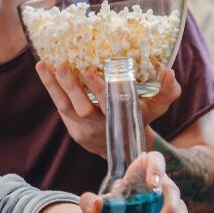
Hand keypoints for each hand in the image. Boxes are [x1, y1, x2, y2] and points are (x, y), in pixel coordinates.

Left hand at [35, 62, 180, 156]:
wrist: (122, 147)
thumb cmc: (138, 120)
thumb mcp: (156, 109)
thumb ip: (167, 93)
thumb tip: (170, 73)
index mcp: (120, 120)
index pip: (108, 105)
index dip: (99, 90)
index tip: (90, 72)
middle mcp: (99, 127)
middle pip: (82, 108)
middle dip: (72, 87)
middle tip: (63, 64)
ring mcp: (83, 130)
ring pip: (65, 108)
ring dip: (53, 86)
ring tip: (43, 65)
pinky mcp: (72, 128)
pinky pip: (60, 108)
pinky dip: (52, 89)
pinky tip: (45, 71)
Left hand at [79, 152, 188, 212]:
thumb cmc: (107, 209)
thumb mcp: (96, 207)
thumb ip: (90, 203)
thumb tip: (97, 204)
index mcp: (142, 172)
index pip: (155, 160)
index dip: (157, 169)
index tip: (153, 185)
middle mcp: (160, 185)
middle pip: (172, 190)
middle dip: (169, 208)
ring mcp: (169, 203)